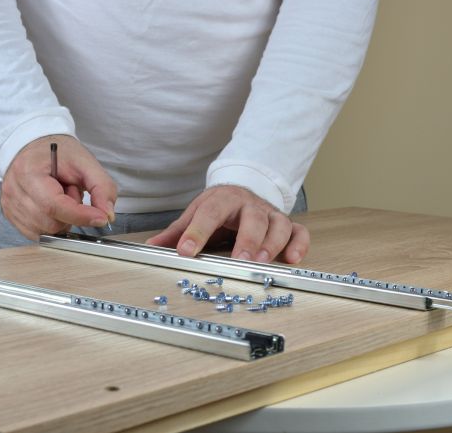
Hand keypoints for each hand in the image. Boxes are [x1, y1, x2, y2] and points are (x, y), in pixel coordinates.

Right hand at [0, 135, 116, 239]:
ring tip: (60, 196)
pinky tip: (52, 206)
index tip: (100, 218)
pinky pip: (36, 233)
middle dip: (70, 213)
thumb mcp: (86, 163)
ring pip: (44, 231)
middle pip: (50, 222)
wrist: (36, 146)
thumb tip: (106, 216)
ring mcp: (9, 204)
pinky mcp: (10, 214)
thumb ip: (101, 188)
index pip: (54, 205)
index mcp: (28, 172)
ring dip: (60, 219)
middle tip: (71, 192)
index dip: (80, 215)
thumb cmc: (59, 153)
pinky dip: (50, 224)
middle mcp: (13, 190)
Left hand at [146, 185, 309, 263]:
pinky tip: (292, 259)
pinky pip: (299, 233)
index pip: (210, 213)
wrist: (245, 188)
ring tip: (262, 262)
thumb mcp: (197, 212)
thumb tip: (151, 245)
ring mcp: (271, 215)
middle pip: (253, 218)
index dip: (197, 231)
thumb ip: (178, 231)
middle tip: (239, 259)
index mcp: (223, 200)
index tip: (186, 250)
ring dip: (272, 244)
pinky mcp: (287, 226)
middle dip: (247, 239)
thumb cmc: (221, 207)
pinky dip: (299, 245)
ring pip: (279, 225)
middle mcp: (250, 205)